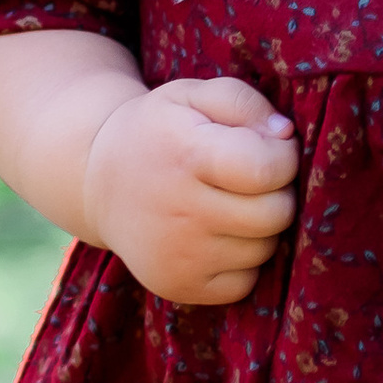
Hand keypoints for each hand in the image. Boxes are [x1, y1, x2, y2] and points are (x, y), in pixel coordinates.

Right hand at [81, 74, 298, 306]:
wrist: (97, 181)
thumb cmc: (161, 132)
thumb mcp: (192, 95)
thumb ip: (244, 103)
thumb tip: (285, 136)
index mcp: (186, 154)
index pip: (267, 169)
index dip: (283, 157)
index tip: (270, 149)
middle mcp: (179, 210)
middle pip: (275, 215)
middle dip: (277, 194)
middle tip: (252, 181)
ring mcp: (177, 255)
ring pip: (264, 250)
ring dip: (260, 228)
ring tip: (230, 206)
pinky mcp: (179, 286)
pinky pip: (246, 283)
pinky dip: (243, 262)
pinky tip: (217, 236)